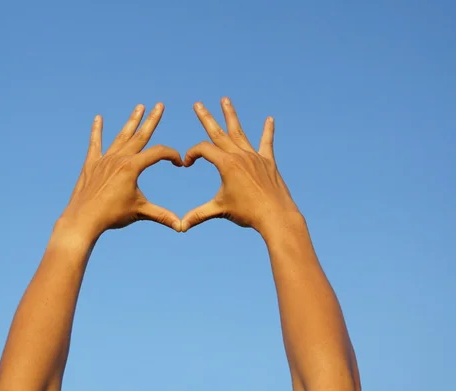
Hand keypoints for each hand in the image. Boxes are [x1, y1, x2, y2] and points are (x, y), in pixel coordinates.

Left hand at [59, 103, 182, 239]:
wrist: (84, 219)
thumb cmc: (112, 216)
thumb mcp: (140, 212)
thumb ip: (162, 216)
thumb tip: (182, 227)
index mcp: (132, 167)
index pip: (158, 153)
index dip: (172, 155)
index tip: (179, 163)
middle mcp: (119, 158)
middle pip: (140, 135)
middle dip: (151, 120)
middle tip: (160, 105)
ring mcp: (104, 159)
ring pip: (121, 136)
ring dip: (131, 122)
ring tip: (139, 107)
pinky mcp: (92, 164)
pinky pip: (95, 144)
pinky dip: (96, 131)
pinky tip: (98, 119)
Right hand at [181, 97, 299, 233]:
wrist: (275, 216)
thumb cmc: (247, 213)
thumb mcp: (219, 210)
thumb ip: (198, 215)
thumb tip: (179, 227)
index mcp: (226, 164)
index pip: (203, 150)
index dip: (191, 154)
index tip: (187, 164)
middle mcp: (240, 155)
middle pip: (219, 132)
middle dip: (206, 117)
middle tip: (198, 104)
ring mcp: (255, 157)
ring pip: (240, 132)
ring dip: (231, 115)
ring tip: (225, 99)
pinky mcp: (267, 162)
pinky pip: (266, 143)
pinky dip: (267, 131)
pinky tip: (270, 120)